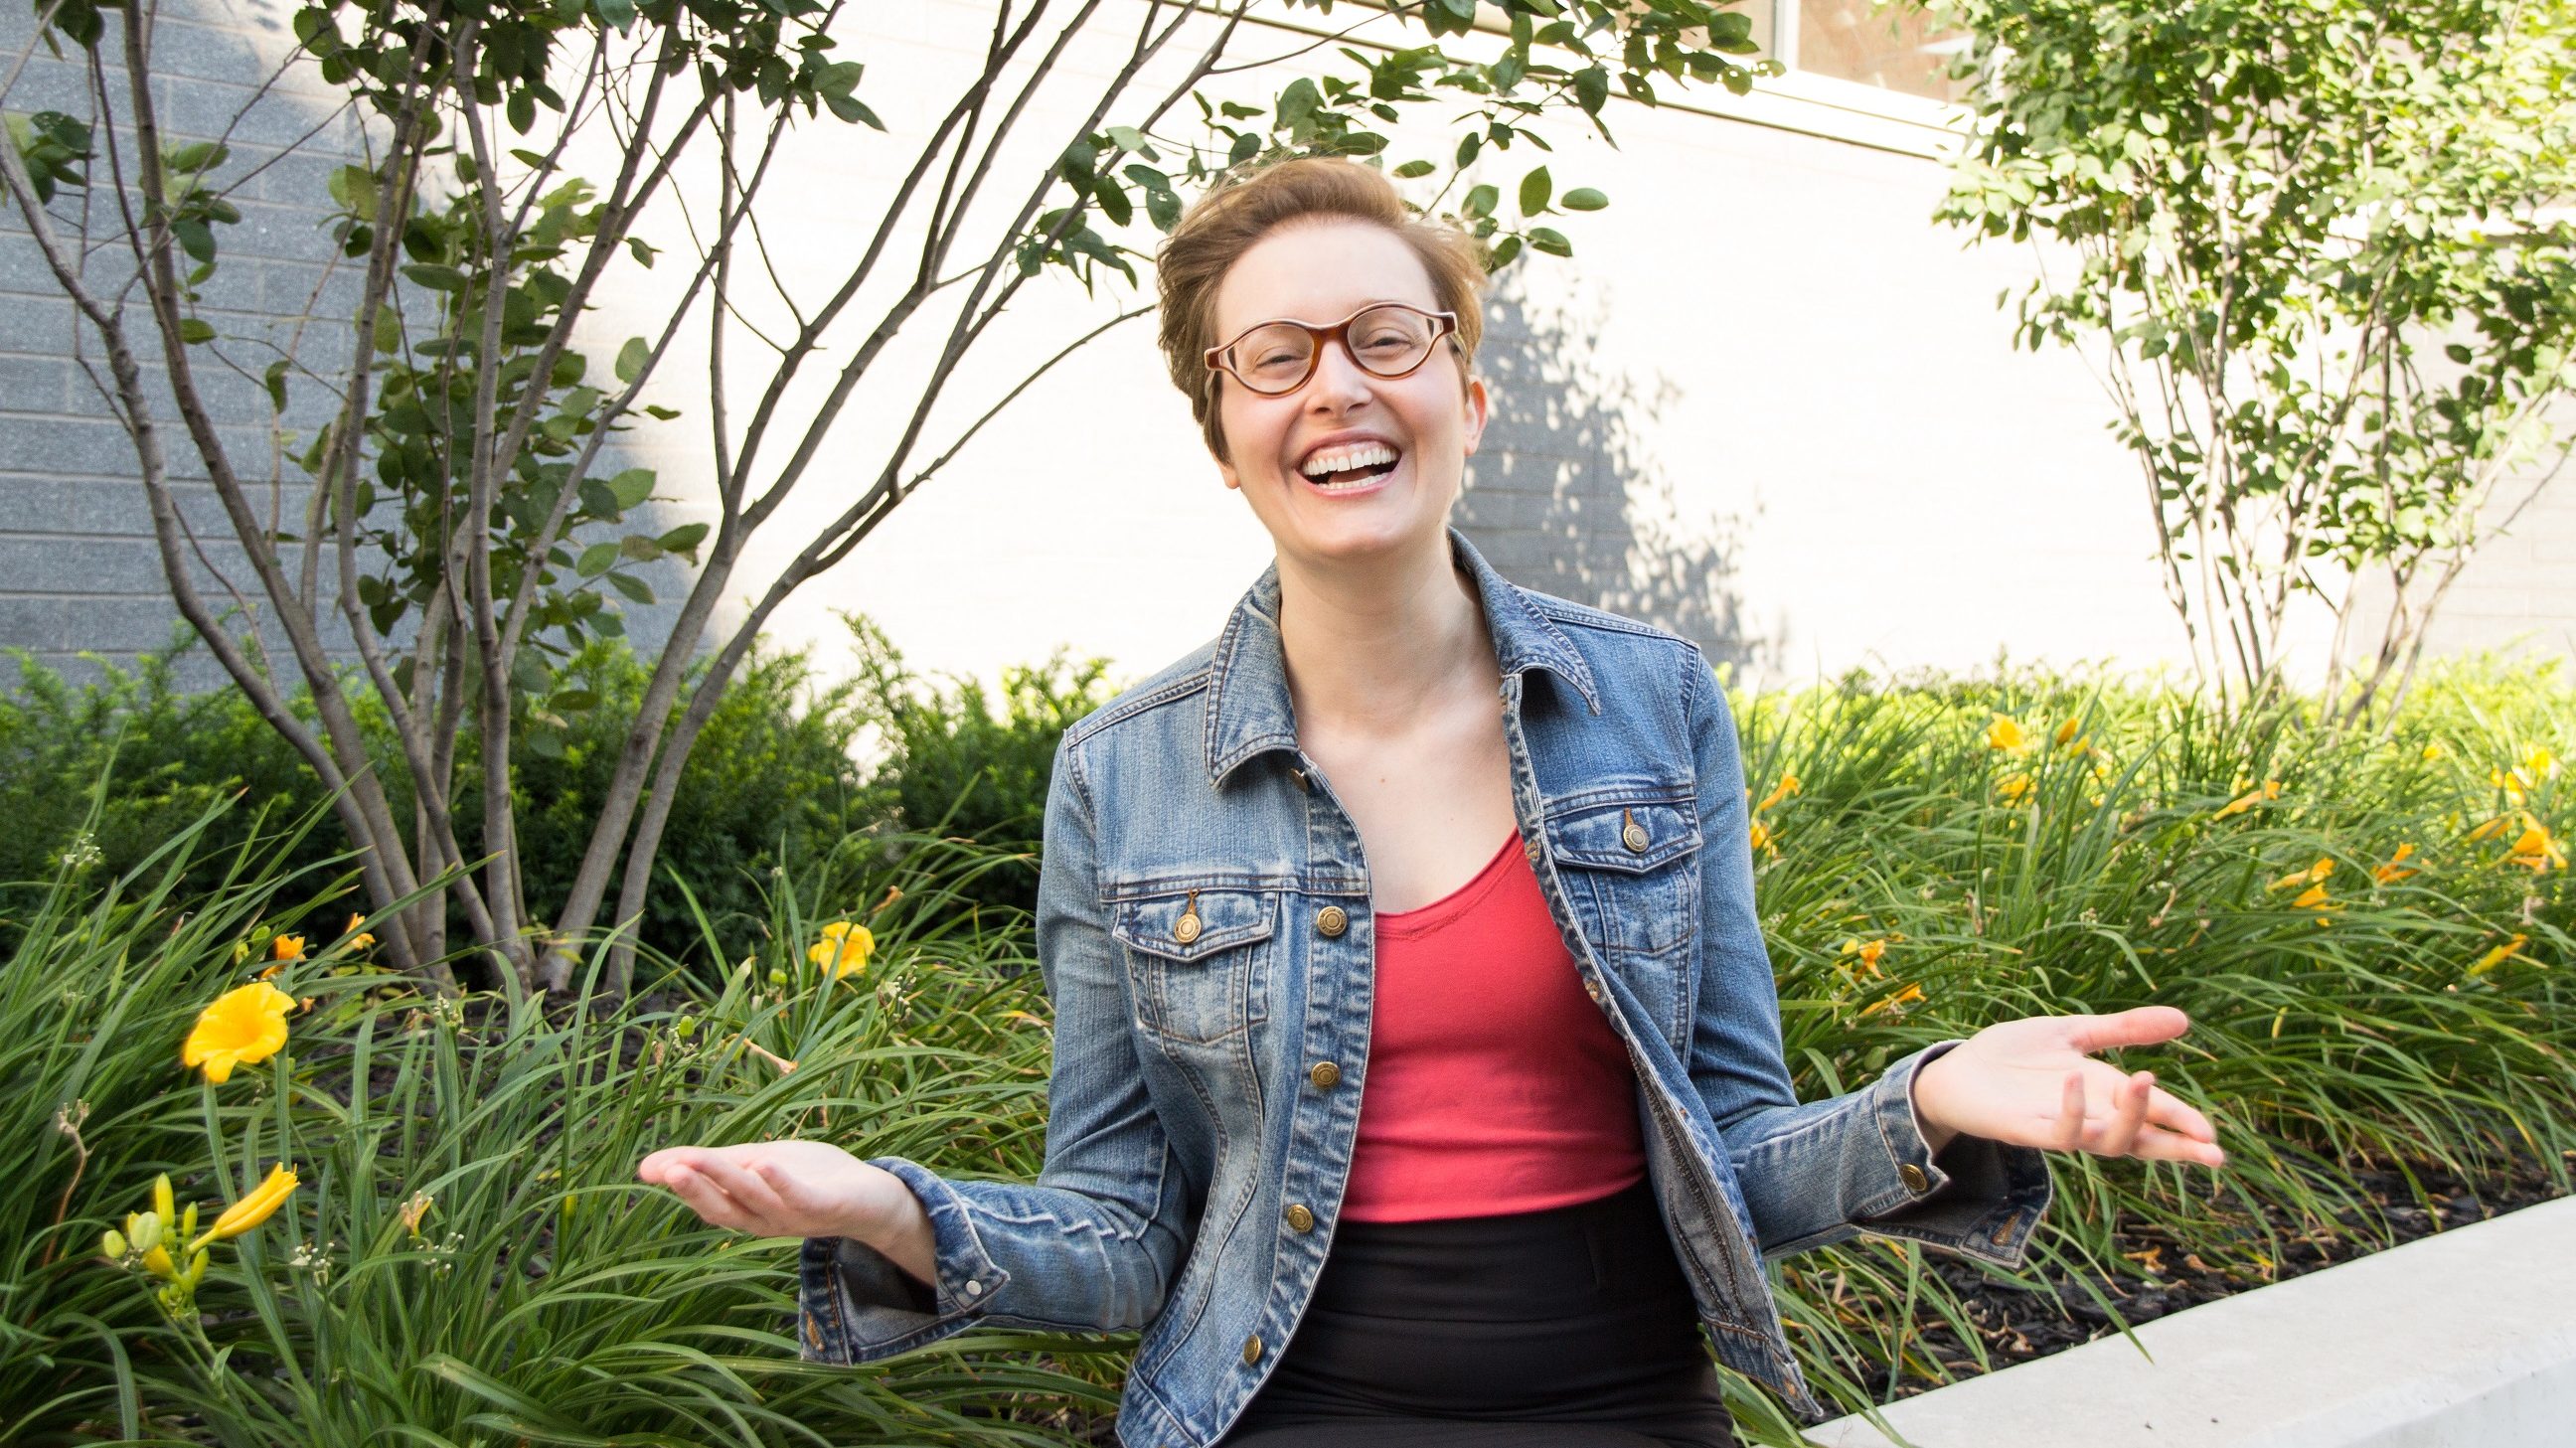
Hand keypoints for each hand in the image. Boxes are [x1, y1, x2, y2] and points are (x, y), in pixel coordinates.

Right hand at [636, 1139, 902, 1239]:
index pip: (708, 1201)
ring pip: (754, 1199)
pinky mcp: (825, 1207)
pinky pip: (799, 1198)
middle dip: (695, 1188)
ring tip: (697, 1158)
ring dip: (726, 1179)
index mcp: (748, 1210)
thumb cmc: (809, 1178)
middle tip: (667, 1169)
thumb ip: (714, 1166)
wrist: (873, 1197)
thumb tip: (647, 1168)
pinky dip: (780, 1183)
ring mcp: (795, 1216)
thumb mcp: (756, 1165)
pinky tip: (764, 1162)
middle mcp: (766, 1220)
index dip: (680, 1186)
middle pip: (725, 1206)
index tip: (647, 1169)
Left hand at [1908, 1005, 2225, 1168]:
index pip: (2155, 1115)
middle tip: (2211, 1150)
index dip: (2184, 1125)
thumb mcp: (2076, 1034)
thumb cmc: (2016, 1056)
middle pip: (2141, 1142)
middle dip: (2176, 1148)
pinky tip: (2075, 1078)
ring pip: (2107, 1142)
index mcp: (2106, 1095)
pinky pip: (2058, 1133)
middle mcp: (2090, 1117)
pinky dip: (2072, 1109)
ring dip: (2130, 1117)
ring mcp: (2060, 1126)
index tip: (2214, 1136)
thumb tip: (2184, 1020)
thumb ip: (2125, 1029)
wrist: (1959, 1069)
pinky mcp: (2027, 1130)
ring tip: (2145, 1079)